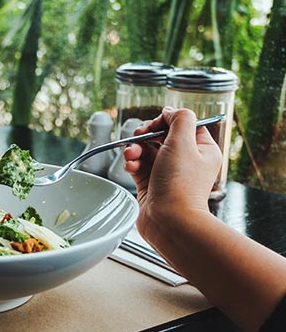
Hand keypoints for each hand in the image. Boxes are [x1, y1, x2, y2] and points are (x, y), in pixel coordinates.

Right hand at [123, 107, 222, 241]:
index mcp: (201, 149)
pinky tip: (130, 166)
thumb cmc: (180, 184)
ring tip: (130, 154)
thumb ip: (179, 119)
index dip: (166, 121)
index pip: (183, 124)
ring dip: (135, 148)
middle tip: (137, 136)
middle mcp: (186, 160)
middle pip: (162, 135)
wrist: (169, 220)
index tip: (155, 125)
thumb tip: (170, 111)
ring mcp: (167, 173)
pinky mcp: (150, 184)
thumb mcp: (183, 142)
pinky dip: (132, 162)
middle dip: (146, 134)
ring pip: (146, 150)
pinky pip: (138, 165)